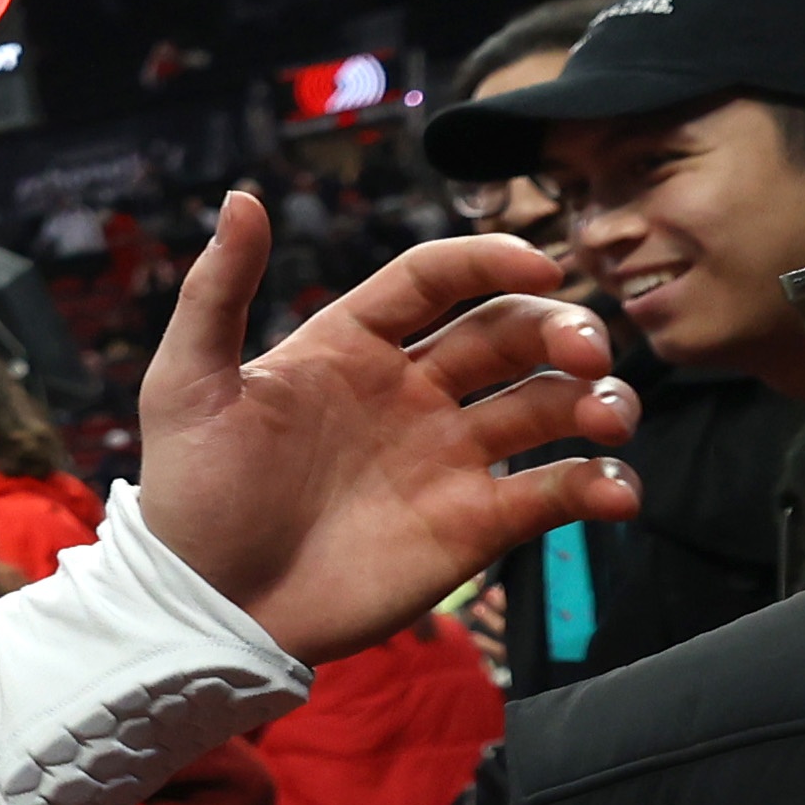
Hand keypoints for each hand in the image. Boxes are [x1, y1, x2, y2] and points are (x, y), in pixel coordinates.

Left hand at [133, 196, 641, 663]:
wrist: (208, 608)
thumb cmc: (189, 495)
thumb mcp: (188, 386)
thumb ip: (216, 292)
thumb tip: (241, 196)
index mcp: (352, 345)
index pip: (437, 278)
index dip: (491, 260)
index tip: (540, 262)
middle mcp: (412, 391)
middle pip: (510, 333)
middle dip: (561, 329)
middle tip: (587, 351)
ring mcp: (448, 456)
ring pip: (548, 404)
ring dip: (597, 399)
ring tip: (608, 415)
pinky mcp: (472, 523)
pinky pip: (554, 492)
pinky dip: (600, 485)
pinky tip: (617, 490)